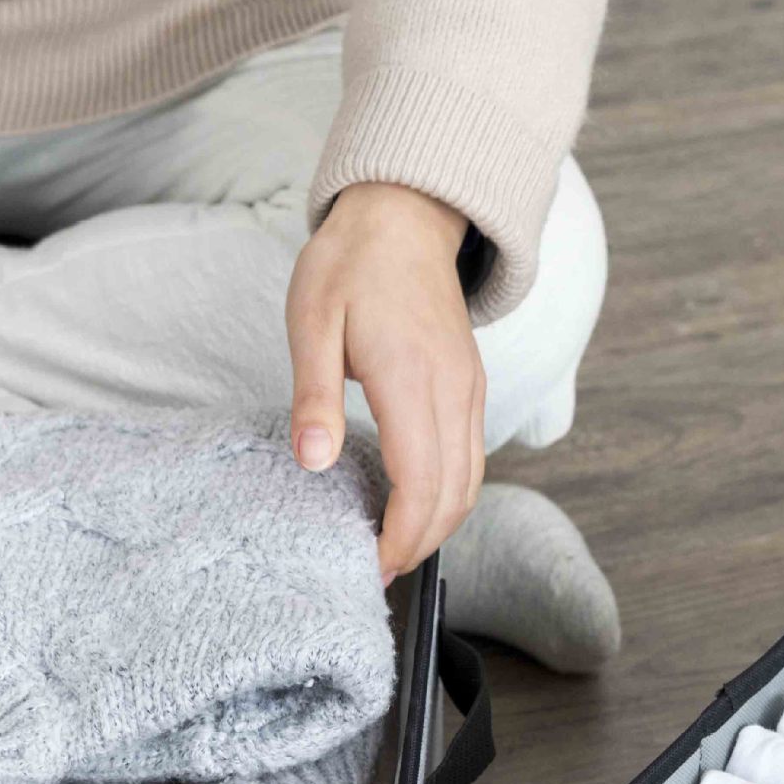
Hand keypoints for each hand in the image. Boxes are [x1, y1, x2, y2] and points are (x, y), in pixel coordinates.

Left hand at [286, 182, 484, 582]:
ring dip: (438, 525)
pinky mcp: (470, 384)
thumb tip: (313, 462)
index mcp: (410, 378)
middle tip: (377, 570)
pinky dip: (449, 493)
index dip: (399, 537)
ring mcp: (467, 388)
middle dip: (419, 545)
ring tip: (394, 548)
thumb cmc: (350, 264)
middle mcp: (451, 389)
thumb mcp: (312, 322)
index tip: (369, 565)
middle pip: (453, 496)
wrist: (403, 213)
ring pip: (470, 481)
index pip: (420, 484)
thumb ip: (315, 396)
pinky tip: (414, 504)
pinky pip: (471, 456)